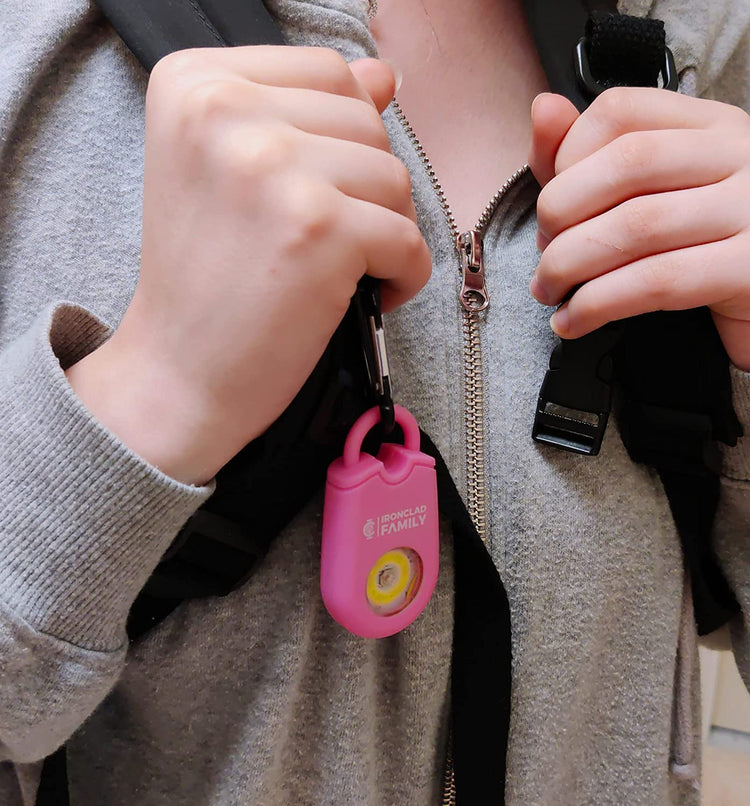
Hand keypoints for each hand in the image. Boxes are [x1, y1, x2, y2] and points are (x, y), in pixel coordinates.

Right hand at [66, 47, 430, 483]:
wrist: (178, 372)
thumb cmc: (207, 280)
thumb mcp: (232, 173)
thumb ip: (303, 112)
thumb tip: (384, 76)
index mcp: (195, 83)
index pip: (327, 72)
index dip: (342, 136)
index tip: (312, 187)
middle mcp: (225, 110)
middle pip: (367, 122)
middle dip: (365, 188)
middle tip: (324, 239)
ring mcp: (273, 167)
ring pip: (394, 179)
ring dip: (384, 231)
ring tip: (338, 269)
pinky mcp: (319, 227)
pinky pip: (409, 238)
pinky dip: (403, 275)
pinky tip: (363, 296)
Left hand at [528, 88, 749, 369]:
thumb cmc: (696, 246)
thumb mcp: (648, 194)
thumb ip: (587, 157)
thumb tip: (542, 108)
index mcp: (709, 126)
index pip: (620, 111)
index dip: (564, 158)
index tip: (550, 207)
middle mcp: (738, 154)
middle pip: (626, 163)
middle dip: (560, 215)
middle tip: (544, 257)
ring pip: (637, 225)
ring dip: (569, 265)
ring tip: (549, 292)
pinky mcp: (749, 269)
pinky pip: (657, 281)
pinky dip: (598, 304)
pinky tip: (573, 321)